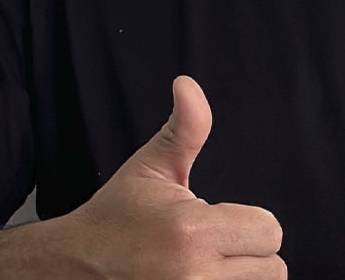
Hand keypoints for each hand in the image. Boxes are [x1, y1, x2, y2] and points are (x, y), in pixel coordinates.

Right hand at [67, 75, 284, 278]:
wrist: (72, 267)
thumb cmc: (118, 214)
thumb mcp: (153, 165)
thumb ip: (186, 127)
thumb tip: (187, 83)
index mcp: (192, 231)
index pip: (269, 231)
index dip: (253, 221)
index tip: (220, 218)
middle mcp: (194, 276)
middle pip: (272, 269)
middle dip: (250, 252)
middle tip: (215, 244)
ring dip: (241, 278)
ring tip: (209, 264)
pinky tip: (204, 277)